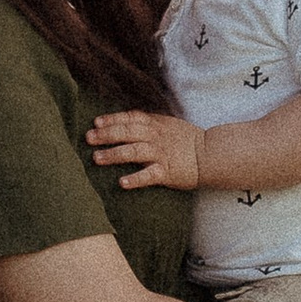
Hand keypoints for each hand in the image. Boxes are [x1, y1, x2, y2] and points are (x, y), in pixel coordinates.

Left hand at [87, 108, 204, 191]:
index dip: (112, 119)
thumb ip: (149, 122)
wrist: (211, 154)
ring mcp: (161, 154)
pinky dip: (135, 179)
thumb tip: (127, 121)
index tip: (96, 122)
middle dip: (106, 135)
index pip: (130, 118)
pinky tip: (121, 183)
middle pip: (127, 133)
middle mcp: (156, 137)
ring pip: (133, 152)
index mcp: (156, 124)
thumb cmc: (188, 140)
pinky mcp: (167, 172)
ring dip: (114, 154)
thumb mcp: (169, 124)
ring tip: (97, 158)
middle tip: (88, 138)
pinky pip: (149, 175)